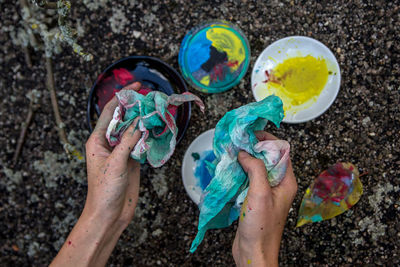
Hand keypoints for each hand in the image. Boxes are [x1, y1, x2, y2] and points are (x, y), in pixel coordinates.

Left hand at [51, 82, 141, 266]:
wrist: (109, 215)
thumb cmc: (104, 191)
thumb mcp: (115, 163)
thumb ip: (128, 141)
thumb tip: (141, 121)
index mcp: (98, 140)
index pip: (111, 112)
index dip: (123, 97)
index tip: (137, 86)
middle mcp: (109, 142)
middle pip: (125, 118)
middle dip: (138, 107)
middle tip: (153, 98)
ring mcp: (122, 151)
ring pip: (135, 130)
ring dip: (146, 121)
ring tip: (159, 110)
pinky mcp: (133, 160)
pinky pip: (142, 143)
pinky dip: (151, 135)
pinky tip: (159, 129)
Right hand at [232, 131, 296, 266]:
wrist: (253, 253)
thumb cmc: (261, 226)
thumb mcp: (260, 193)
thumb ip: (255, 169)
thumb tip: (245, 152)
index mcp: (286, 181)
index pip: (281, 151)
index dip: (267, 139)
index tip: (250, 134)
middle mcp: (278, 185)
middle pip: (267, 158)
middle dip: (253, 148)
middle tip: (237, 142)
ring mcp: (266, 192)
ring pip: (256, 168)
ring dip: (245, 160)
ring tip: (231, 153)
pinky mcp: (254, 199)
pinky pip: (248, 179)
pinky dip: (240, 172)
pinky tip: (230, 169)